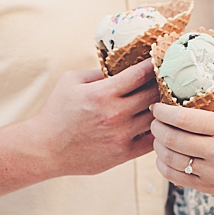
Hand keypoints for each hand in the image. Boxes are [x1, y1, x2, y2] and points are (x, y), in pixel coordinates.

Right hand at [29, 60, 159, 177]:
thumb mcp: (71, 81)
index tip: (162, 60)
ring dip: (164, 109)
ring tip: (167, 101)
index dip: (155, 65)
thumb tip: (123, 65)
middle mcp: (115, 114)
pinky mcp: (123, 154)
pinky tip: (158, 124)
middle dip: (163, 85)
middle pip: (155, 94)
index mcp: (103, 93)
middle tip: (170, 80)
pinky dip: (158, 131)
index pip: (141, 74)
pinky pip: (152, 141)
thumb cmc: (55, 112)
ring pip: (157, 118)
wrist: (43, 149)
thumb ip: (98, 72)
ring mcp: (121, 135)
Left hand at [150, 102, 213, 207]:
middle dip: (157, 128)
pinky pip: (175, 177)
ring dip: (158, 146)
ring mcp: (211, 171)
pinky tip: (164, 157)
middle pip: (173, 137)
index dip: (164, 112)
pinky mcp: (207, 187)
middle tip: (154, 122)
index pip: (184, 118)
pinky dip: (163, 165)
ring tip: (158, 139)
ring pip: (170, 158)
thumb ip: (213, 117)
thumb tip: (183, 109)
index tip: (157, 107)